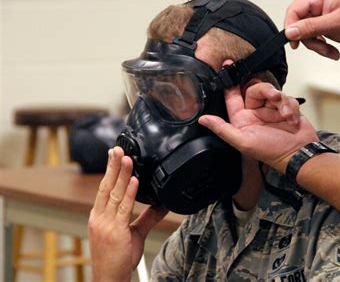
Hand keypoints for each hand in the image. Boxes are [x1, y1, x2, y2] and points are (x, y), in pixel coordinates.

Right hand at [88, 147, 167, 281]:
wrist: (109, 278)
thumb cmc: (117, 258)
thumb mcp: (133, 233)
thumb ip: (147, 217)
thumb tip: (162, 204)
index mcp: (99, 216)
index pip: (104, 188)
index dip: (109, 171)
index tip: (114, 155)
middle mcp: (99, 217)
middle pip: (106, 186)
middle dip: (112, 166)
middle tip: (117, 148)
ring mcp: (106, 224)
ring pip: (114, 194)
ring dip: (122, 175)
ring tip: (127, 159)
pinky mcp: (115, 231)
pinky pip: (124, 208)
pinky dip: (130, 193)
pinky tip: (135, 181)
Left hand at [199, 82, 317, 172]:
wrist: (299, 154)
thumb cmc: (272, 152)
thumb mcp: (243, 141)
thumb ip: (222, 129)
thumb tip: (202, 120)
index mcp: (243, 118)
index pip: (233, 96)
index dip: (230, 81)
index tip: (227, 64)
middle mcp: (256, 112)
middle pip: (256, 89)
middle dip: (267, 91)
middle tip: (274, 97)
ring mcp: (272, 110)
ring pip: (273, 92)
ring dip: (282, 102)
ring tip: (285, 114)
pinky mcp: (287, 109)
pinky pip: (287, 98)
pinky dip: (291, 107)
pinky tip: (292, 119)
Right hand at [284, 0, 339, 59]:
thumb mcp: (335, 23)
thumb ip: (311, 27)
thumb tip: (291, 31)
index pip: (294, 10)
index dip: (292, 27)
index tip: (294, 41)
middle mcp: (316, 1)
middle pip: (297, 23)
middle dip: (308, 39)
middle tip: (320, 46)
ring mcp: (317, 13)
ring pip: (303, 33)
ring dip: (316, 45)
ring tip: (329, 49)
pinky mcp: (320, 24)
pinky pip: (310, 37)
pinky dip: (319, 46)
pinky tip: (330, 48)